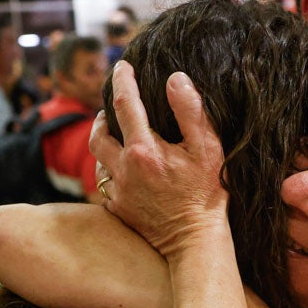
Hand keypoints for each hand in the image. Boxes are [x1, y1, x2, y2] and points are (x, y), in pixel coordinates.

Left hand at [89, 61, 228, 257]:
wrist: (195, 243)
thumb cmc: (207, 194)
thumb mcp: (208, 149)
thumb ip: (191, 110)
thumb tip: (175, 78)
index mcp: (144, 149)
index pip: (125, 103)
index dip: (123, 79)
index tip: (122, 65)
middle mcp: (123, 169)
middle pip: (98, 135)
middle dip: (102, 118)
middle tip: (112, 111)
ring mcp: (118, 193)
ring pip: (98, 162)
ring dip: (105, 147)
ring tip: (118, 141)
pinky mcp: (119, 212)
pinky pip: (105, 187)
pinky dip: (111, 175)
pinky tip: (126, 174)